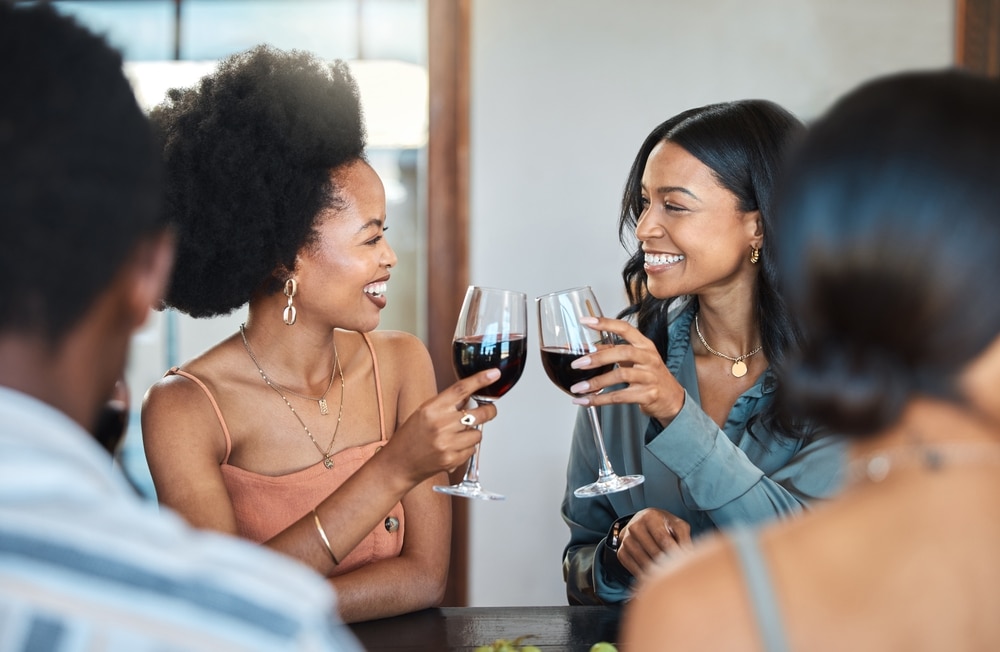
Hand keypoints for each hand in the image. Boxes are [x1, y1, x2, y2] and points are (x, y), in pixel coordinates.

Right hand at [384, 368, 498, 484]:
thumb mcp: (424, 412)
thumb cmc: (409, 437)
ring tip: (458, 435)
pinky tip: (453, 448)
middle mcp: (440, 424)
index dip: (480, 379)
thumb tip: (470, 394)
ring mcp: (447, 443)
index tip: (493, 374)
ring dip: (473, 433)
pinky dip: (467, 448)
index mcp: (432, 408)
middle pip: (479, 413)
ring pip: (478, 434)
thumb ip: (447, 404)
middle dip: (489, 411)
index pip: (461, 389)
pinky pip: (472, 450)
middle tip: (489, 410)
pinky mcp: (452, 459)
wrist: (398, 464)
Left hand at [567, 316, 684, 425]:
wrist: (672, 399)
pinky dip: (600, 399)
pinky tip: (586, 401)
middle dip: (597, 358)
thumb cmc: (650, 376)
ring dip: (596, 382)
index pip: (625, 328)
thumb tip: (588, 349)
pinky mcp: (647, 395)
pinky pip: (620, 397)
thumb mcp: (635, 359)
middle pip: (622, 352)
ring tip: (577, 388)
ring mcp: (650, 377)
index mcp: (644, 345)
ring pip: (621, 375)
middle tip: (577, 364)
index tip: (585, 321)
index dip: (605, 323)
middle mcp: (649, 358)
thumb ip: (613, 352)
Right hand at [616, 508, 691, 580]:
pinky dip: (645, 575)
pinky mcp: (621, 552)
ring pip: (644, 562)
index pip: (663, 539)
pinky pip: (633, 568)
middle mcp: (635, 526)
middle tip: (679, 573)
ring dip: (657, 572)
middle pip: (654, 552)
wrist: (642, 524)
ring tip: (669, 576)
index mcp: (650, 516)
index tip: (685, 563)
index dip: (675, 553)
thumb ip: (685, 538)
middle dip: (668, 564)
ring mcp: (626, 540)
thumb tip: (689, 556)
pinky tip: (655, 577)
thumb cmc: (664, 526)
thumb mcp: (677, 526)